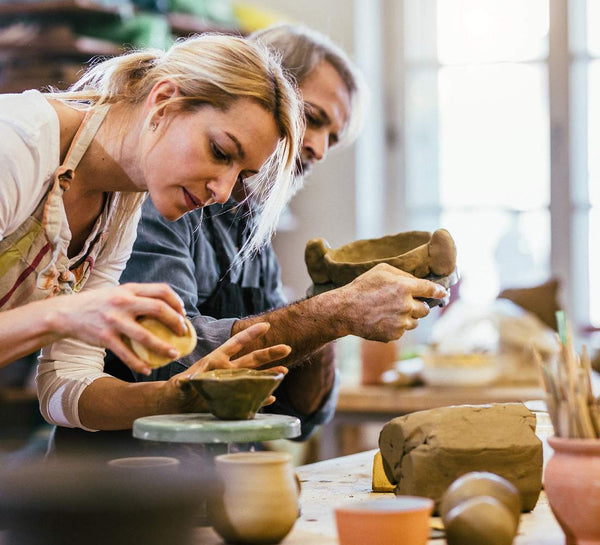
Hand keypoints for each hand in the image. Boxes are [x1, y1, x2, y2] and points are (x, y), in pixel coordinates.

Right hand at [53, 282, 186, 374]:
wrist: (66, 313)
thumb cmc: (98, 304)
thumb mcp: (118, 293)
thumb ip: (138, 297)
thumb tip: (166, 308)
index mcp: (129, 289)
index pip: (161, 290)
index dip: (177, 301)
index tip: (183, 312)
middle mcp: (122, 302)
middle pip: (158, 309)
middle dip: (176, 322)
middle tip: (183, 332)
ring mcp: (113, 320)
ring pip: (145, 336)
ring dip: (163, 347)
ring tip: (174, 354)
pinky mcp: (104, 337)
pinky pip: (126, 354)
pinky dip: (139, 364)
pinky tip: (148, 369)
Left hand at [162, 323, 289, 412]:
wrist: (176, 404)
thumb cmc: (176, 390)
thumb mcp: (178, 385)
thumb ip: (183, 383)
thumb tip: (184, 381)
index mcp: (216, 360)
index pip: (236, 344)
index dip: (250, 335)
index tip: (266, 325)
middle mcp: (228, 370)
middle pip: (252, 359)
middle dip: (270, 353)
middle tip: (287, 348)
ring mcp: (232, 385)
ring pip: (255, 377)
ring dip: (270, 375)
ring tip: (284, 372)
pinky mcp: (232, 401)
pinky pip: (251, 399)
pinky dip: (261, 398)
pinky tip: (271, 397)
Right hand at [340, 263, 447, 340]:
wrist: (345, 310)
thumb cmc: (362, 287)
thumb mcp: (381, 271)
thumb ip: (402, 274)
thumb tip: (416, 282)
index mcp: (405, 287)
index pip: (431, 290)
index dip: (439, 292)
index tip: (444, 293)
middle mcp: (406, 306)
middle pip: (425, 309)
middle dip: (419, 305)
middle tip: (406, 302)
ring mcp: (401, 323)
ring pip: (414, 322)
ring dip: (407, 317)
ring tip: (389, 311)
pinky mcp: (394, 335)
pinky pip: (402, 331)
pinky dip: (396, 326)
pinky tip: (382, 320)